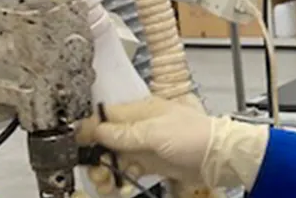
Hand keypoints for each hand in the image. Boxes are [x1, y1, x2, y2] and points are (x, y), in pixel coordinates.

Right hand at [76, 96, 269, 190]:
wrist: (217, 157)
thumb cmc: (194, 136)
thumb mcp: (155, 133)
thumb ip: (124, 133)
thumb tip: (97, 130)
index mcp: (141, 110)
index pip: (105, 115)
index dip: (89, 130)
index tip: (77, 145)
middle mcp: (140, 126)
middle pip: (106, 140)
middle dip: (97, 156)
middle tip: (97, 171)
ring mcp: (145, 145)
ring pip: (115, 157)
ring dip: (107, 171)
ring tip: (107, 183)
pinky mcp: (151, 162)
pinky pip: (127, 170)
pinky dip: (121, 178)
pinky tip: (121, 185)